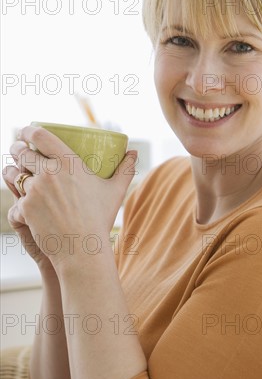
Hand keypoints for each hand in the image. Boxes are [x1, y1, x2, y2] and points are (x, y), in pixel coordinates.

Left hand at [7, 126, 136, 270]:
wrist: (83, 248)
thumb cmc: (100, 218)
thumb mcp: (116, 191)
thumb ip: (126, 169)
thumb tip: (134, 153)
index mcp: (68, 161)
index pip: (40, 135)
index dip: (29, 130)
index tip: (26, 131)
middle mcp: (49, 172)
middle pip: (22, 152)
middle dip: (17, 148)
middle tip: (18, 150)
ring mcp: (34, 190)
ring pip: (13, 174)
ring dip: (12, 171)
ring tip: (14, 172)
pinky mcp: (25, 208)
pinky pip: (16, 200)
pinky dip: (18, 201)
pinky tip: (20, 202)